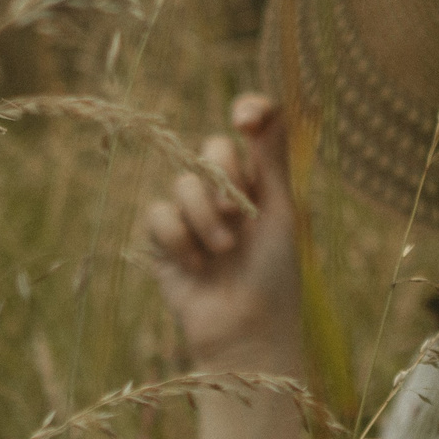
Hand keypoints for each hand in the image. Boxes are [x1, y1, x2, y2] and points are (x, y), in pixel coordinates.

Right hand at [147, 94, 303, 373]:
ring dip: (205, 218)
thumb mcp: (281, 214)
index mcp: (263, 182)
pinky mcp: (164, 240)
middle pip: (213, 148)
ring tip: (223, 251)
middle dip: (226, 176)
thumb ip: (271, 161)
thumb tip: (265, 108)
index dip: (249, 111)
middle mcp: (227, 192)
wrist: (245, 330)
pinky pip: (158, 214)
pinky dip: (178, 238)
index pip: (254, 129)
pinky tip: (195, 265)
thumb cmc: (274, 275)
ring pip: (183, 182)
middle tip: (239, 212)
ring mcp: (193, 215)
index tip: (246, 118)